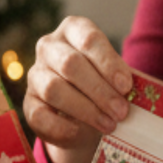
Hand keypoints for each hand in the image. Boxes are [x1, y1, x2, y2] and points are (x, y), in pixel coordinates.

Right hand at [23, 16, 133, 162]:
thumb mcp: (113, 75)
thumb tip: (133, 92)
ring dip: (85, 109)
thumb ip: (121, 79)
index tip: (126, 86)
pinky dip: (60, 125)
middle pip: (71, 64)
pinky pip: (39, 114)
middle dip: (100, 90)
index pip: (88, 39)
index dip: (108, 63)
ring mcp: (35, 75)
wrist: (79, 113)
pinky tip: (78, 131)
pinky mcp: (28, 104)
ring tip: (109, 124)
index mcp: (73, 30)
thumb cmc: (102, 85)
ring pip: (54, 89)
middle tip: (121, 111)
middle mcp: (49, 47)